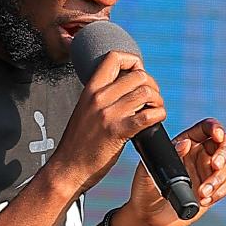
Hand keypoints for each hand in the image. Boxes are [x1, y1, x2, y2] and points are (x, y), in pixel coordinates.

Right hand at [53, 50, 167, 194]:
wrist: (67, 168)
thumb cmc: (78, 145)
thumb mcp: (85, 111)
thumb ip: (103, 98)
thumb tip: (126, 90)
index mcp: (91, 89)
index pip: (114, 57)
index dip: (133, 62)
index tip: (137, 77)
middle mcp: (99, 97)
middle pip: (138, 75)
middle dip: (152, 86)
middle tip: (151, 100)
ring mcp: (108, 114)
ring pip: (146, 92)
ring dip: (157, 101)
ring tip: (155, 111)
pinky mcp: (118, 131)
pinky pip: (147, 115)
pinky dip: (159, 115)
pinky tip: (156, 120)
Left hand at [122, 117, 225, 225]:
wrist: (149, 217)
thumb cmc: (145, 190)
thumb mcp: (148, 170)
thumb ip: (168, 156)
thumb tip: (186, 143)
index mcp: (185, 143)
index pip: (205, 128)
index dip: (215, 128)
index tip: (217, 136)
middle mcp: (199, 155)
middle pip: (224, 144)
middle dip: (223, 153)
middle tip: (215, 166)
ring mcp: (207, 173)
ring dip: (218, 178)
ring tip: (202, 193)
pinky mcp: (213, 191)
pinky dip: (219, 192)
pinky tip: (204, 200)